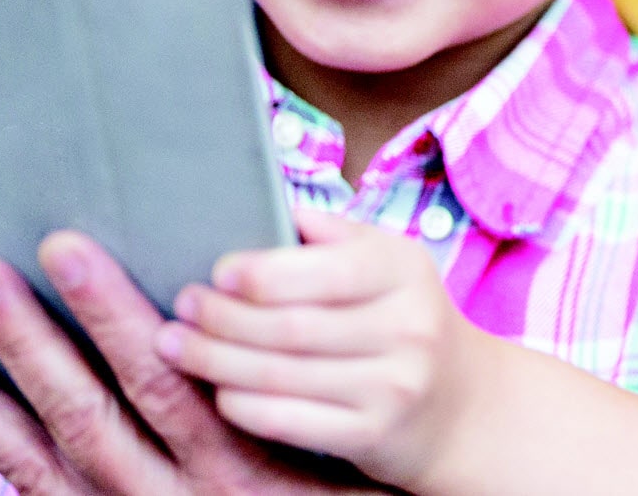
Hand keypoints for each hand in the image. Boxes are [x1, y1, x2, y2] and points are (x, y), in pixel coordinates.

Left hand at [0, 232, 364, 495]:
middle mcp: (177, 493)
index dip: (111, 316)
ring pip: (49, 444)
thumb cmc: (323, 485)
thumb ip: (297, 372)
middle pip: (90, 408)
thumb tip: (274, 272)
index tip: (71, 250)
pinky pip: (28, 479)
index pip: (165, 380)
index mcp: (239, 460)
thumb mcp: (334, 445)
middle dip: (33, 334)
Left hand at [161, 210, 491, 491]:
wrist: (462, 405)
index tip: (217, 271)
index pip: (325, 270)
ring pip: (280, 375)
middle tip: (182, 307)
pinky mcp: (373, 436)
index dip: (262, 273)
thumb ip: (334, 234)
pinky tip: (216, 389)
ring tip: (175, 345)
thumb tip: (266, 201)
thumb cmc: (405, 319)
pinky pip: (287, 420)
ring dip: (215, 361)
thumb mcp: (389, 263)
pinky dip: (241, 405)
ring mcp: (393, 386)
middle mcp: (407, 327)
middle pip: (291, 326)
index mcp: (404, 271)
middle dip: (222, 318)